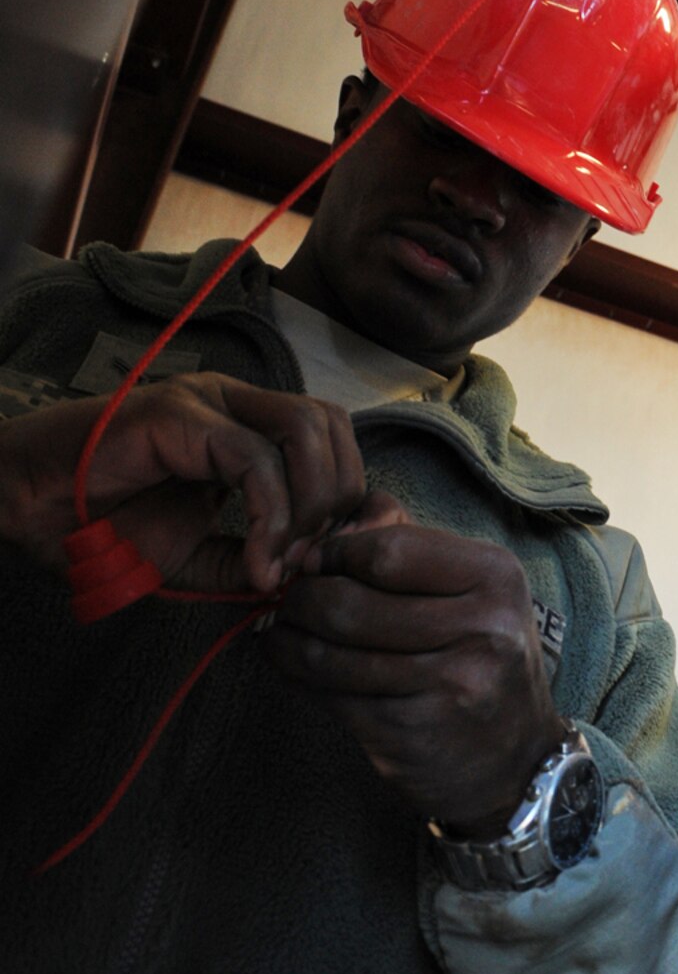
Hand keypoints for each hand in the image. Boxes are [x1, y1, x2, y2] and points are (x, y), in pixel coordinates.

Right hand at [0, 373, 366, 594]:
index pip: (330, 435)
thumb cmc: (103, 525)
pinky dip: (269, 516)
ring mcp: (206, 400)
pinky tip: (257, 563)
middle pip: (329, 423)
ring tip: (284, 562)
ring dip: (311, 503)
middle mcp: (233, 401)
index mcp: (245, 423)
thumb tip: (303, 573)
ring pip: (304, 428)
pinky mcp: (177, 414)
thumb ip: (249, 557)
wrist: (26, 509)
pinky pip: (251, 458)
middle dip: (340, 496)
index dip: (348, 494)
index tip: (332, 558)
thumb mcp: (196, 556)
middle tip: (313, 560)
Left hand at [265, 522, 567, 833]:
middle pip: (352, 605)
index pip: (390, 550)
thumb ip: (404, 545)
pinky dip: (299, 679)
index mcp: (495, 577)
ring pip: (333, 656)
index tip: (311, 560)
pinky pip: (333, 698)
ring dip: (290, 642)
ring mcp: (449, 686)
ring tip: (279, 631)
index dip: (336, 553)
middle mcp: (482, 629)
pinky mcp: (413, 733)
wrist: (516, 759)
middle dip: (302, 600)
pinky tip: (291, 667)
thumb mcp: (469, 588)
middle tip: (286, 599)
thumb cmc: (480, 654)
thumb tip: (316, 540)